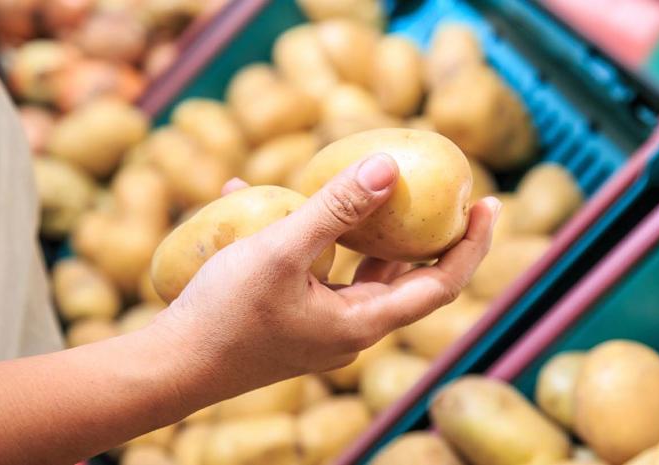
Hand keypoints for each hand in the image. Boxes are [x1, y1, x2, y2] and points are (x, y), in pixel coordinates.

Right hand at [151, 153, 500, 404]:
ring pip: (355, 270)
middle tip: (432, 186)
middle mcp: (349, 330)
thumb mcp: (281, 250)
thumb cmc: (225, 314)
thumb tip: (389, 167)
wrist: (169, 368)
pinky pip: (311, 271)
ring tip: (360, 184)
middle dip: (419, 231)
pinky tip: (254, 198)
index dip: (470, 245)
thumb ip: (336, 208)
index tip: (490, 203)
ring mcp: (318, 327)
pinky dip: (304, 237)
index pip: (441, 284)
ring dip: (359, 229)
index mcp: (363, 322)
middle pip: (403, 276)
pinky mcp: (289, 320)